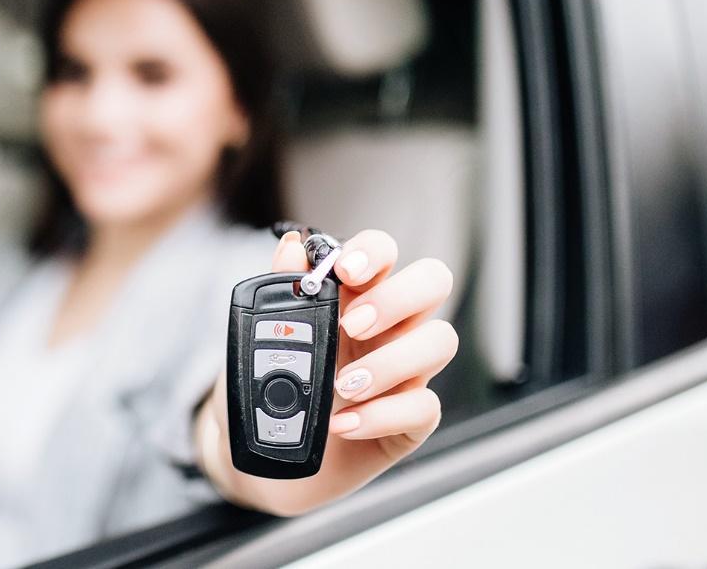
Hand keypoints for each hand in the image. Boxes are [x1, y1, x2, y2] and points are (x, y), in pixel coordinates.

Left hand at [193, 229, 457, 515]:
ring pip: (440, 341)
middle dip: (397, 297)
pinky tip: (343, 424)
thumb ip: (282, 294)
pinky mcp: (410, 421)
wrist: (268, 460)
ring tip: (344, 385)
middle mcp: (390, 327)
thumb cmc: (274, 391)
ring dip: (392, 360)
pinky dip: (381, 415)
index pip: (384, 252)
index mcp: (355, 296)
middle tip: (351, 325)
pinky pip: (424, 407)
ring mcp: (406, 372)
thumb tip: (291, 246)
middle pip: (433, 282)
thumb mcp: (265, 343)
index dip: (373, 252)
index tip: (344, 270)